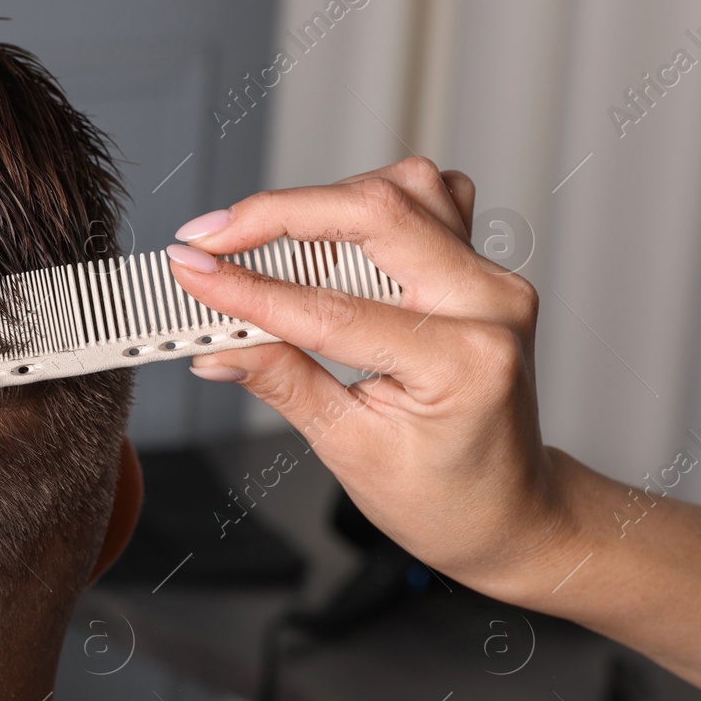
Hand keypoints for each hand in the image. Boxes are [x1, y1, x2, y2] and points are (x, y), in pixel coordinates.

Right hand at [164, 156, 571, 600]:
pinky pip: (427, 201)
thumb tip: (217, 346)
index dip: (248, 288)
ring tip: (258, 241)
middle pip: (377, 212)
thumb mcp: (349, 448)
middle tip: (209, 238)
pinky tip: (326, 237)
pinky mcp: (480, 267)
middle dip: (278, 216)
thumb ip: (282, 382)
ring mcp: (491, 278)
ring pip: (402, 189)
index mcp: (464, 362)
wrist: (508, 510)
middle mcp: (490, 303)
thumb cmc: (444, 496)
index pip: (332, 309)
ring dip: (321, 205)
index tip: (192, 272)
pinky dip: (366, 206)